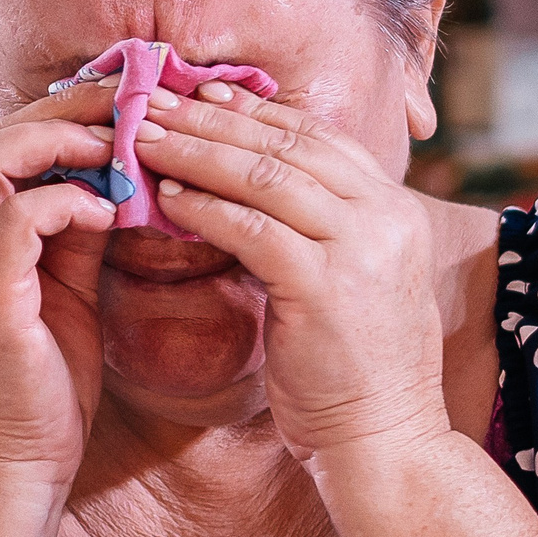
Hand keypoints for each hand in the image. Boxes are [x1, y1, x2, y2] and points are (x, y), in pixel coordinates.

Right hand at [0, 86, 126, 490]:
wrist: (14, 472)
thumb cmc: (42, 392)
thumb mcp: (66, 293)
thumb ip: (78, 233)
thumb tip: (119, 177)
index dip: (53, 115)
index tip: (117, 106)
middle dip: (64, 109)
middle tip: (128, 102)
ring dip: (63, 140)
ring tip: (118, 144)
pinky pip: (19, 220)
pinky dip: (69, 200)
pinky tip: (111, 210)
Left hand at [134, 83, 451, 466]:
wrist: (386, 443)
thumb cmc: (356, 373)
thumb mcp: (349, 284)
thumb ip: (319, 234)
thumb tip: (251, 196)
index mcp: (395, 209)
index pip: (317, 138)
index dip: (254, 112)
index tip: (201, 93)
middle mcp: (385, 217)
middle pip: (287, 144)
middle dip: (213, 118)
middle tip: (152, 98)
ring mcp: (359, 249)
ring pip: (265, 176)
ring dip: (196, 151)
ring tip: (142, 137)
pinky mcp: (323, 287)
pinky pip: (251, 229)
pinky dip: (204, 208)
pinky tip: (165, 196)